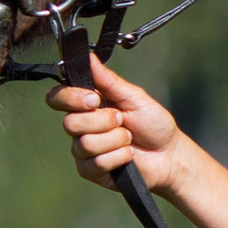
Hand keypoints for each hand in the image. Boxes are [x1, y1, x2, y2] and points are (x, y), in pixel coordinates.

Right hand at [46, 57, 184, 194]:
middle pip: (69, 123)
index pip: (57, 98)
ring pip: (84, 144)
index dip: (70, 98)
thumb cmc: (153, 123)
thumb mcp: (134, 97)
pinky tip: (128, 156)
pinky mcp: (91, 170)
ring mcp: (84, 150)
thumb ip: (108, 80)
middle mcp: (81, 126)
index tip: (95, 99)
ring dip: (115, 140)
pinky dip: (117, 157)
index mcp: (87, 105)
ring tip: (129, 138)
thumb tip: (88, 56)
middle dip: (103, 121)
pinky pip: (93, 164)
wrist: (170, 154)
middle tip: (122, 120)